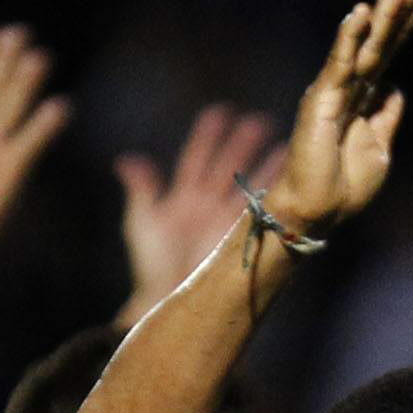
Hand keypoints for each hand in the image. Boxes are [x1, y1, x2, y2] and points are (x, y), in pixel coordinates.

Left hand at [116, 105, 282, 315]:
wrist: (169, 299)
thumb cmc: (150, 265)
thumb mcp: (141, 222)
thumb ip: (141, 189)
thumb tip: (125, 160)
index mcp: (183, 198)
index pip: (198, 158)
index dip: (208, 136)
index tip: (221, 113)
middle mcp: (208, 205)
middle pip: (229, 166)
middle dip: (244, 143)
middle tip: (261, 122)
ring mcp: (226, 221)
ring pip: (249, 184)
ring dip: (266, 164)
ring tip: (285, 145)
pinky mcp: (241, 237)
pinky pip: (260, 210)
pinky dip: (274, 193)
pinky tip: (288, 177)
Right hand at [269, 0, 412, 239]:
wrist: (319, 212)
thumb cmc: (345, 187)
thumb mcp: (379, 148)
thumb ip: (386, 116)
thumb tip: (396, 89)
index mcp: (365, 98)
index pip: (389, 53)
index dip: (406, 26)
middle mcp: (350, 88)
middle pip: (380, 41)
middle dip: (398, 9)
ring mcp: (335, 92)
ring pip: (364, 46)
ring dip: (381, 15)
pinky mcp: (322, 102)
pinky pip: (339, 66)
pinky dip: (349, 39)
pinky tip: (360, 13)